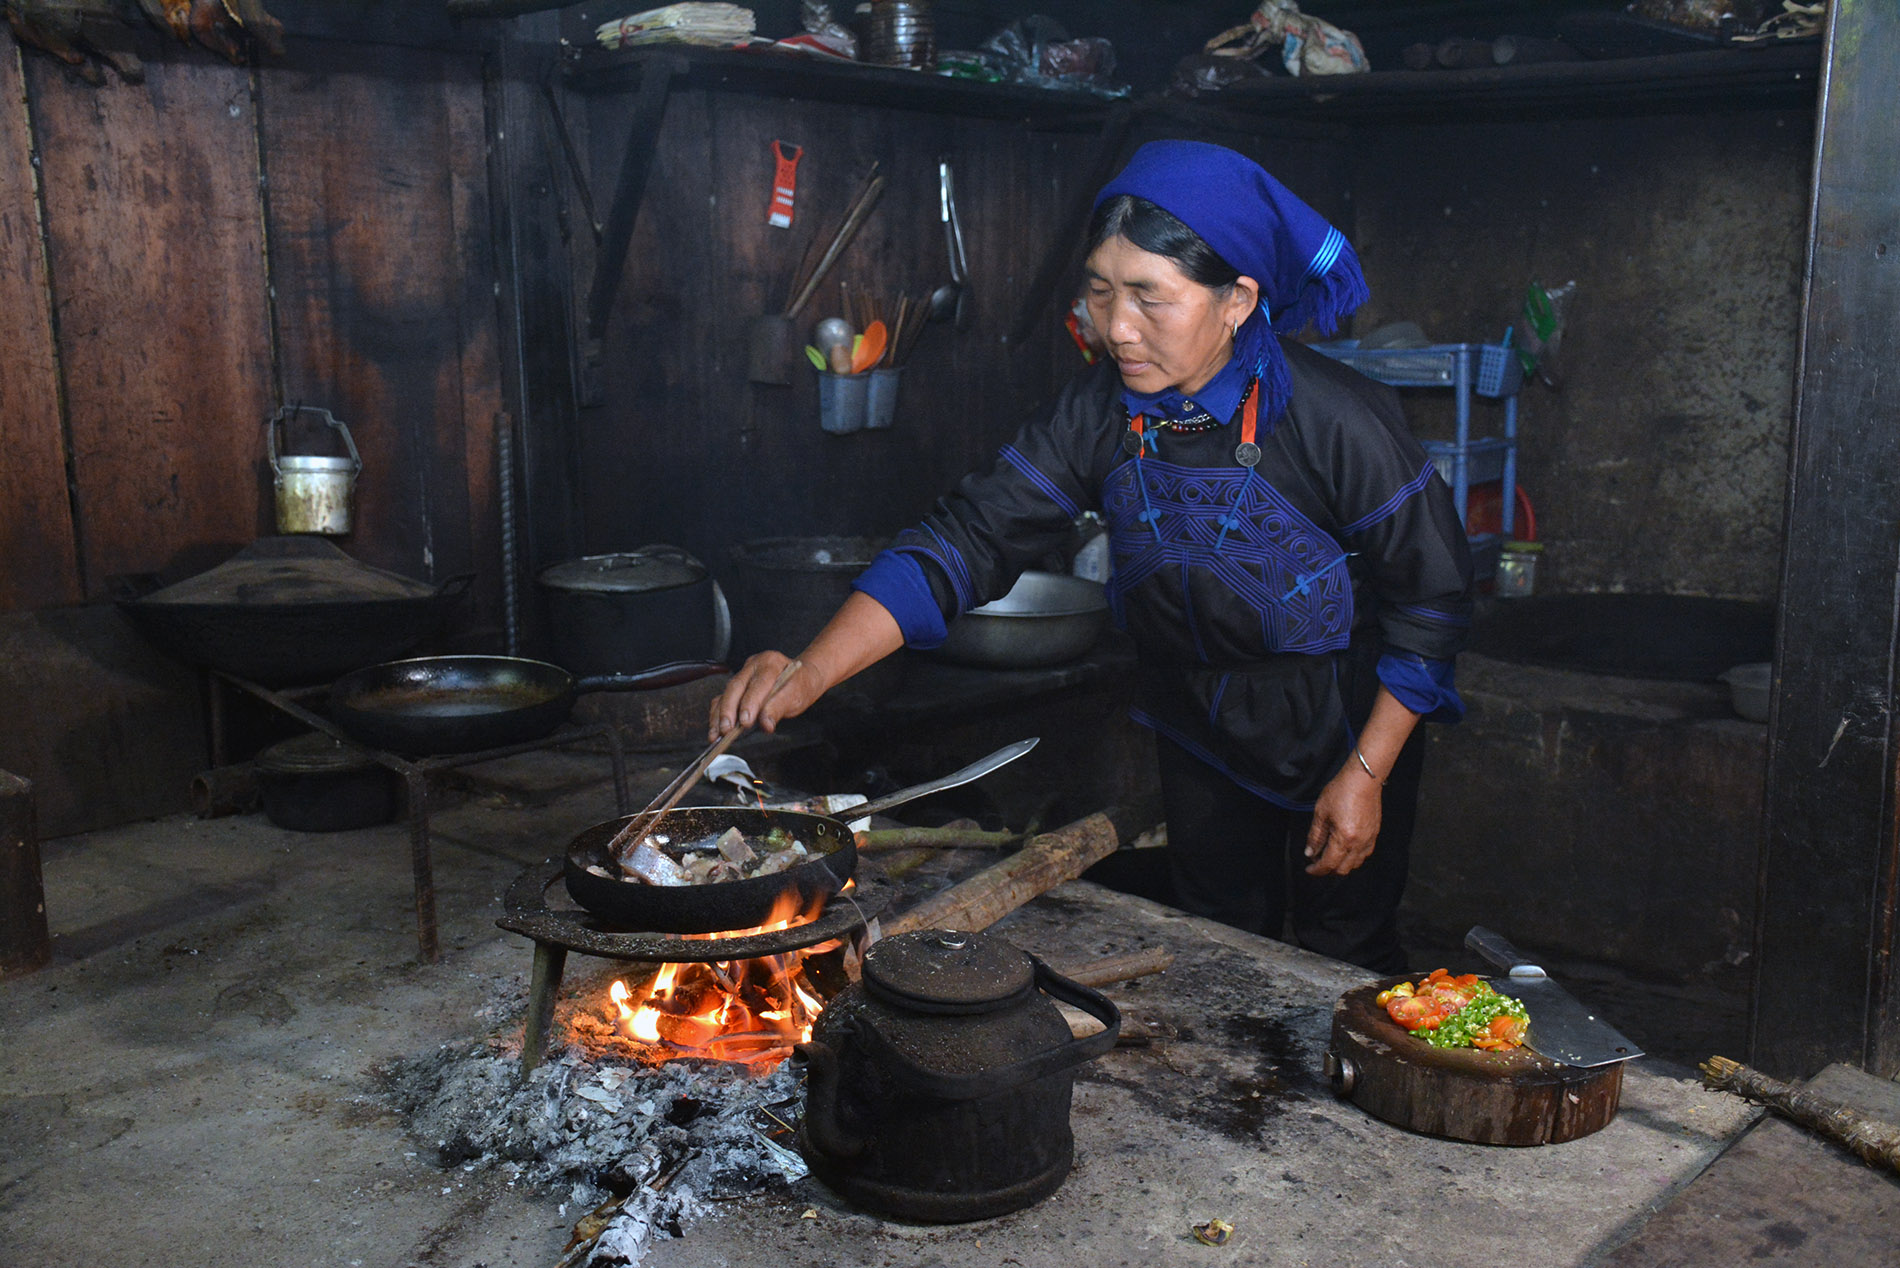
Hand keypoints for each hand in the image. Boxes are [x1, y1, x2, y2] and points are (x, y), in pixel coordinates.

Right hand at [707, 653, 821, 738]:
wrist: (801, 678)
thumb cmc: (799, 685)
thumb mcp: (796, 696)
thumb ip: (779, 708)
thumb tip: (765, 725)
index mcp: (770, 663)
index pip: (758, 684)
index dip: (750, 704)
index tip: (745, 723)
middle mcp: (753, 666)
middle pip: (735, 687)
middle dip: (728, 711)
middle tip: (726, 730)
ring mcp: (742, 675)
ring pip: (725, 694)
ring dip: (719, 716)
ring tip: (716, 734)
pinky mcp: (736, 686)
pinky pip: (722, 699)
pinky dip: (717, 715)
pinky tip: (715, 729)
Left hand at [1303, 761, 1382, 875]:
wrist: (1363, 779)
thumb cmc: (1341, 791)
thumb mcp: (1321, 813)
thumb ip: (1315, 836)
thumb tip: (1310, 852)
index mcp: (1343, 839)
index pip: (1328, 864)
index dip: (1316, 870)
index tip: (1309, 869)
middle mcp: (1358, 843)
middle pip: (1342, 869)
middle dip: (1328, 870)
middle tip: (1317, 863)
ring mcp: (1369, 840)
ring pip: (1355, 864)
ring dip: (1341, 865)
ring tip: (1330, 856)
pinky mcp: (1374, 834)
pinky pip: (1365, 854)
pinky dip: (1353, 858)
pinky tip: (1345, 850)